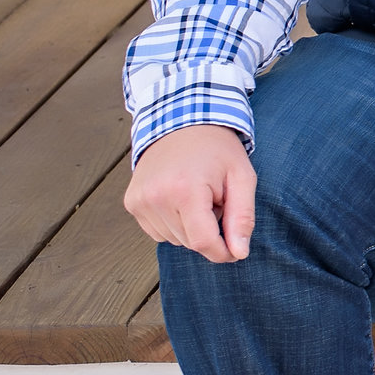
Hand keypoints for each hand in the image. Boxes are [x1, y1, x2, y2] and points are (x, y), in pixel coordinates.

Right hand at [125, 124, 257, 262]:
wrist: (181, 121)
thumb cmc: (217, 149)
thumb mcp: (242, 177)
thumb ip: (242, 217)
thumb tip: (239, 254)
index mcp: (185, 191)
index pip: (203, 242)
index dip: (223, 253)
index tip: (235, 251)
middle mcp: (155, 198)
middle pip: (190, 242)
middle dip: (209, 230)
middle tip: (216, 200)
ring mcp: (139, 201)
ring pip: (174, 239)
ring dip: (192, 226)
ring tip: (198, 195)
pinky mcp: (131, 202)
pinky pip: (158, 232)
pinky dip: (174, 223)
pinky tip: (180, 198)